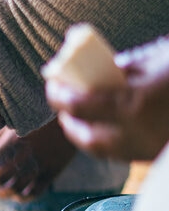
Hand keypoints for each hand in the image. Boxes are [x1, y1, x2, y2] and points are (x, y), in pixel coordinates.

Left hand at [0, 121, 75, 201]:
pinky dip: (22, 197)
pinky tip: (14, 195)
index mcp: (13, 141)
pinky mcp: (52, 173)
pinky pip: (35, 191)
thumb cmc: (38, 116)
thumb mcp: (14, 122)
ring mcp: (40, 166)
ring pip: (15, 188)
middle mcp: (25, 155)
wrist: (71, 116)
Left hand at [46, 36, 168, 160]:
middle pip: (84, 137)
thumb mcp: (160, 56)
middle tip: (61, 104)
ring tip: (77, 118)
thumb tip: (100, 70)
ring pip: (102, 151)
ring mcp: (148, 148)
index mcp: (134, 103)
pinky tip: (105, 129)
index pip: (79, 105)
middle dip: (68, 122)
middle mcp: (137, 132)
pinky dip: (106, 142)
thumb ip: (127, 66)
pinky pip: (122, 154)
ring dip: (84, 135)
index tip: (52, 83)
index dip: (59, 95)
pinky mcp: (156, 155)